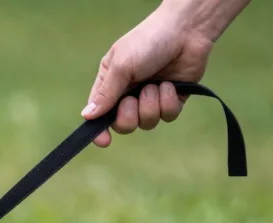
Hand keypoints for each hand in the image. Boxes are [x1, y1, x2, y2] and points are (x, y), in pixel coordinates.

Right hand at [83, 0, 244, 147]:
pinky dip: (169, 101)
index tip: (104, 141)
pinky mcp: (172, 100)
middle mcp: (129, 94)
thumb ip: (105, 94)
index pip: (99, 115)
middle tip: (134, 98)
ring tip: (157, 84)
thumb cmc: (148, 41)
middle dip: (130, 115)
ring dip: (152, 104)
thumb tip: (86, 116)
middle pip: (123, 125)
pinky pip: (168, 116)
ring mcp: (151, 99)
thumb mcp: (121, 65)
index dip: (99, 131)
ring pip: (147, 123)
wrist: (186, 31)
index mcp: (111, 84)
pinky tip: (170, 84)